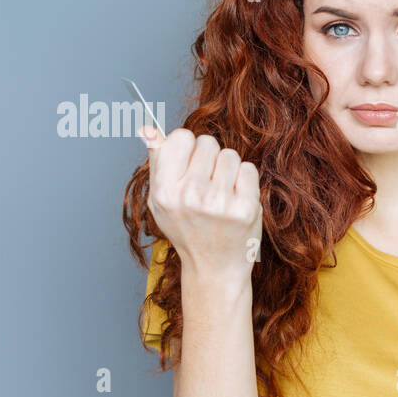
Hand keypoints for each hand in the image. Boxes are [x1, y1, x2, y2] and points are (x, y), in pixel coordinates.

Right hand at [142, 126, 262, 282]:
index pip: (180, 137)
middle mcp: (190, 196)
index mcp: (165, 192)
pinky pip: (248, 169)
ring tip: (221, 192)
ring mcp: (220, 203)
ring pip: (230, 154)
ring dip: (228, 169)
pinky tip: (235, 198)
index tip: (190, 163)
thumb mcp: (161, 200)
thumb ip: (157, 162)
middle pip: (207, 142)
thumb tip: (149, 129)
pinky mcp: (245, 209)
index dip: (188, 146)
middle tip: (207, 182)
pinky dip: (244, 180)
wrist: (214, 267)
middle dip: (209, 157)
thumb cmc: (188, 230)